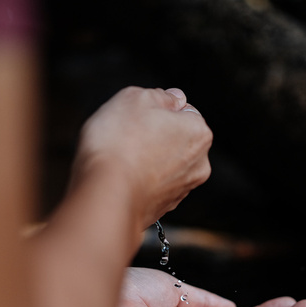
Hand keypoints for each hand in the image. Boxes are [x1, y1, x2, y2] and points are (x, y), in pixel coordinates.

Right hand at [71, 86, 212, 228]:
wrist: (106, 195)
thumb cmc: (119, 143)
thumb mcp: (134, 98)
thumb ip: (160, 96)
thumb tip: (174, 98)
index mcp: (199, 133)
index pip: (184, 112)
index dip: (158, 111)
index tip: (139, 117)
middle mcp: (199, 165)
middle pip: (176, 140)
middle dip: (155, 137)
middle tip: (128, 137)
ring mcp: (182, 190)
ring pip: (164, 165)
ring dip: (147, 160)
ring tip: (122, 159)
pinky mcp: (163, 210)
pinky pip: (152, 187)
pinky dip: (141, 181)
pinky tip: (123, 178)